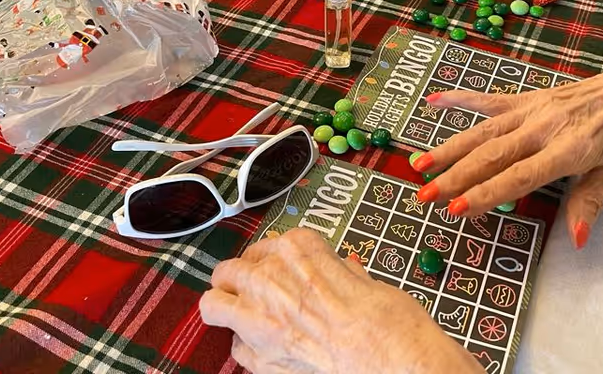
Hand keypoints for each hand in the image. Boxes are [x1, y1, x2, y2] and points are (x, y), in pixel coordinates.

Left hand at [199, 229, 482, 373]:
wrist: (389, 355)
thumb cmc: (387, 318)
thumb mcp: (365, 280)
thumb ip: (343, 273)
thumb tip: (343, 270)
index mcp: (299, 248)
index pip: (267, 246)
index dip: (272, 261)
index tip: (280, 270)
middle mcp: (271, 275)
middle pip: (231, 269)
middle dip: (238, 279)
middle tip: (252, 290)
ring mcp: (259, 316)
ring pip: (214, 302)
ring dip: (224, 306)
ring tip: (237, 314)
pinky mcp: (259, 356)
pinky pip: (236, 348)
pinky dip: (246, 349)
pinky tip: (264, 350)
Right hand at [415, 51, 602, 248]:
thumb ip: (591, 202)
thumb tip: (577, 239)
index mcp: (569, 149)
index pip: (518, 177)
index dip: (485, 193)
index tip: (456, 208)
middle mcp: (545, 127)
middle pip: (491, 155)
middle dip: (455, 177)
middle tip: (425, 196)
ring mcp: (534, 109)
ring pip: (483, 131)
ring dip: (448, 148)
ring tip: (419, 164)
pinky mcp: (530, 97)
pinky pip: (490, 100)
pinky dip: (461, 98)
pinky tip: (434, 100)